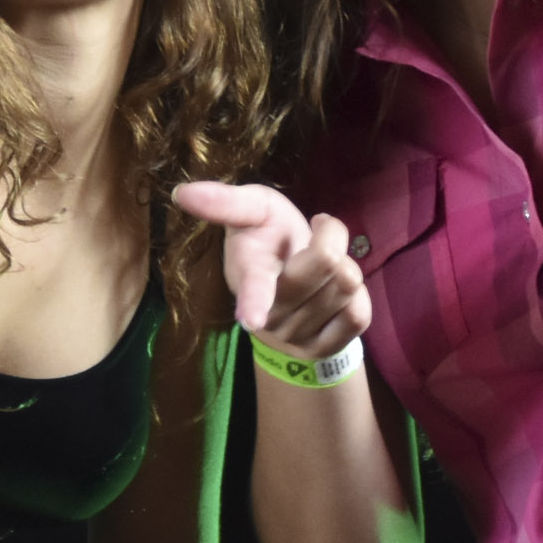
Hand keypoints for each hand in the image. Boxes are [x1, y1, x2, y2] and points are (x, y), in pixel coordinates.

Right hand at [172, 180, 367, 361]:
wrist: (288, 286)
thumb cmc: (268, 239)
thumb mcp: (252, 210)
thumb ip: (225, 202)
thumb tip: (182, 192)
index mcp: (249, 276)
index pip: (253, 288)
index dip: (253, 302)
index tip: (252, 320)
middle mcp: (270, 315)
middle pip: (329, 264)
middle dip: (332, 236)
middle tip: (317, 234)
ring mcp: (295, 337)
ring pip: (348, 287)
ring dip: (346, 265)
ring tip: (324, 266)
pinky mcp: (323, 350)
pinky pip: (360, 315)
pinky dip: (359, 295)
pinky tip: (338, 291)